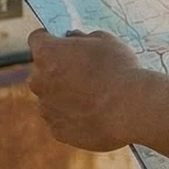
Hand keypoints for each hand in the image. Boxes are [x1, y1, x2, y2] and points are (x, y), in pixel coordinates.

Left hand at [27, 29, 143, 151]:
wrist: (131, 108)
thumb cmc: (120, 69)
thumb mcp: (104, 40)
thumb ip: (81, 38)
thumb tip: (72, 39)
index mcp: (47, 53)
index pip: (37, 39)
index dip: (52, 39)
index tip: (64, 43)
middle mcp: (39, 81)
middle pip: (42, 71)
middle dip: (59, 70)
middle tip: (86, 72)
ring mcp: (46, 108)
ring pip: (51, 97)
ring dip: (65, 95)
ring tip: (95, 97)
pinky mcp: (58, 130)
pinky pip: (62, 119)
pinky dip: (73, 116)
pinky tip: (96, 114)